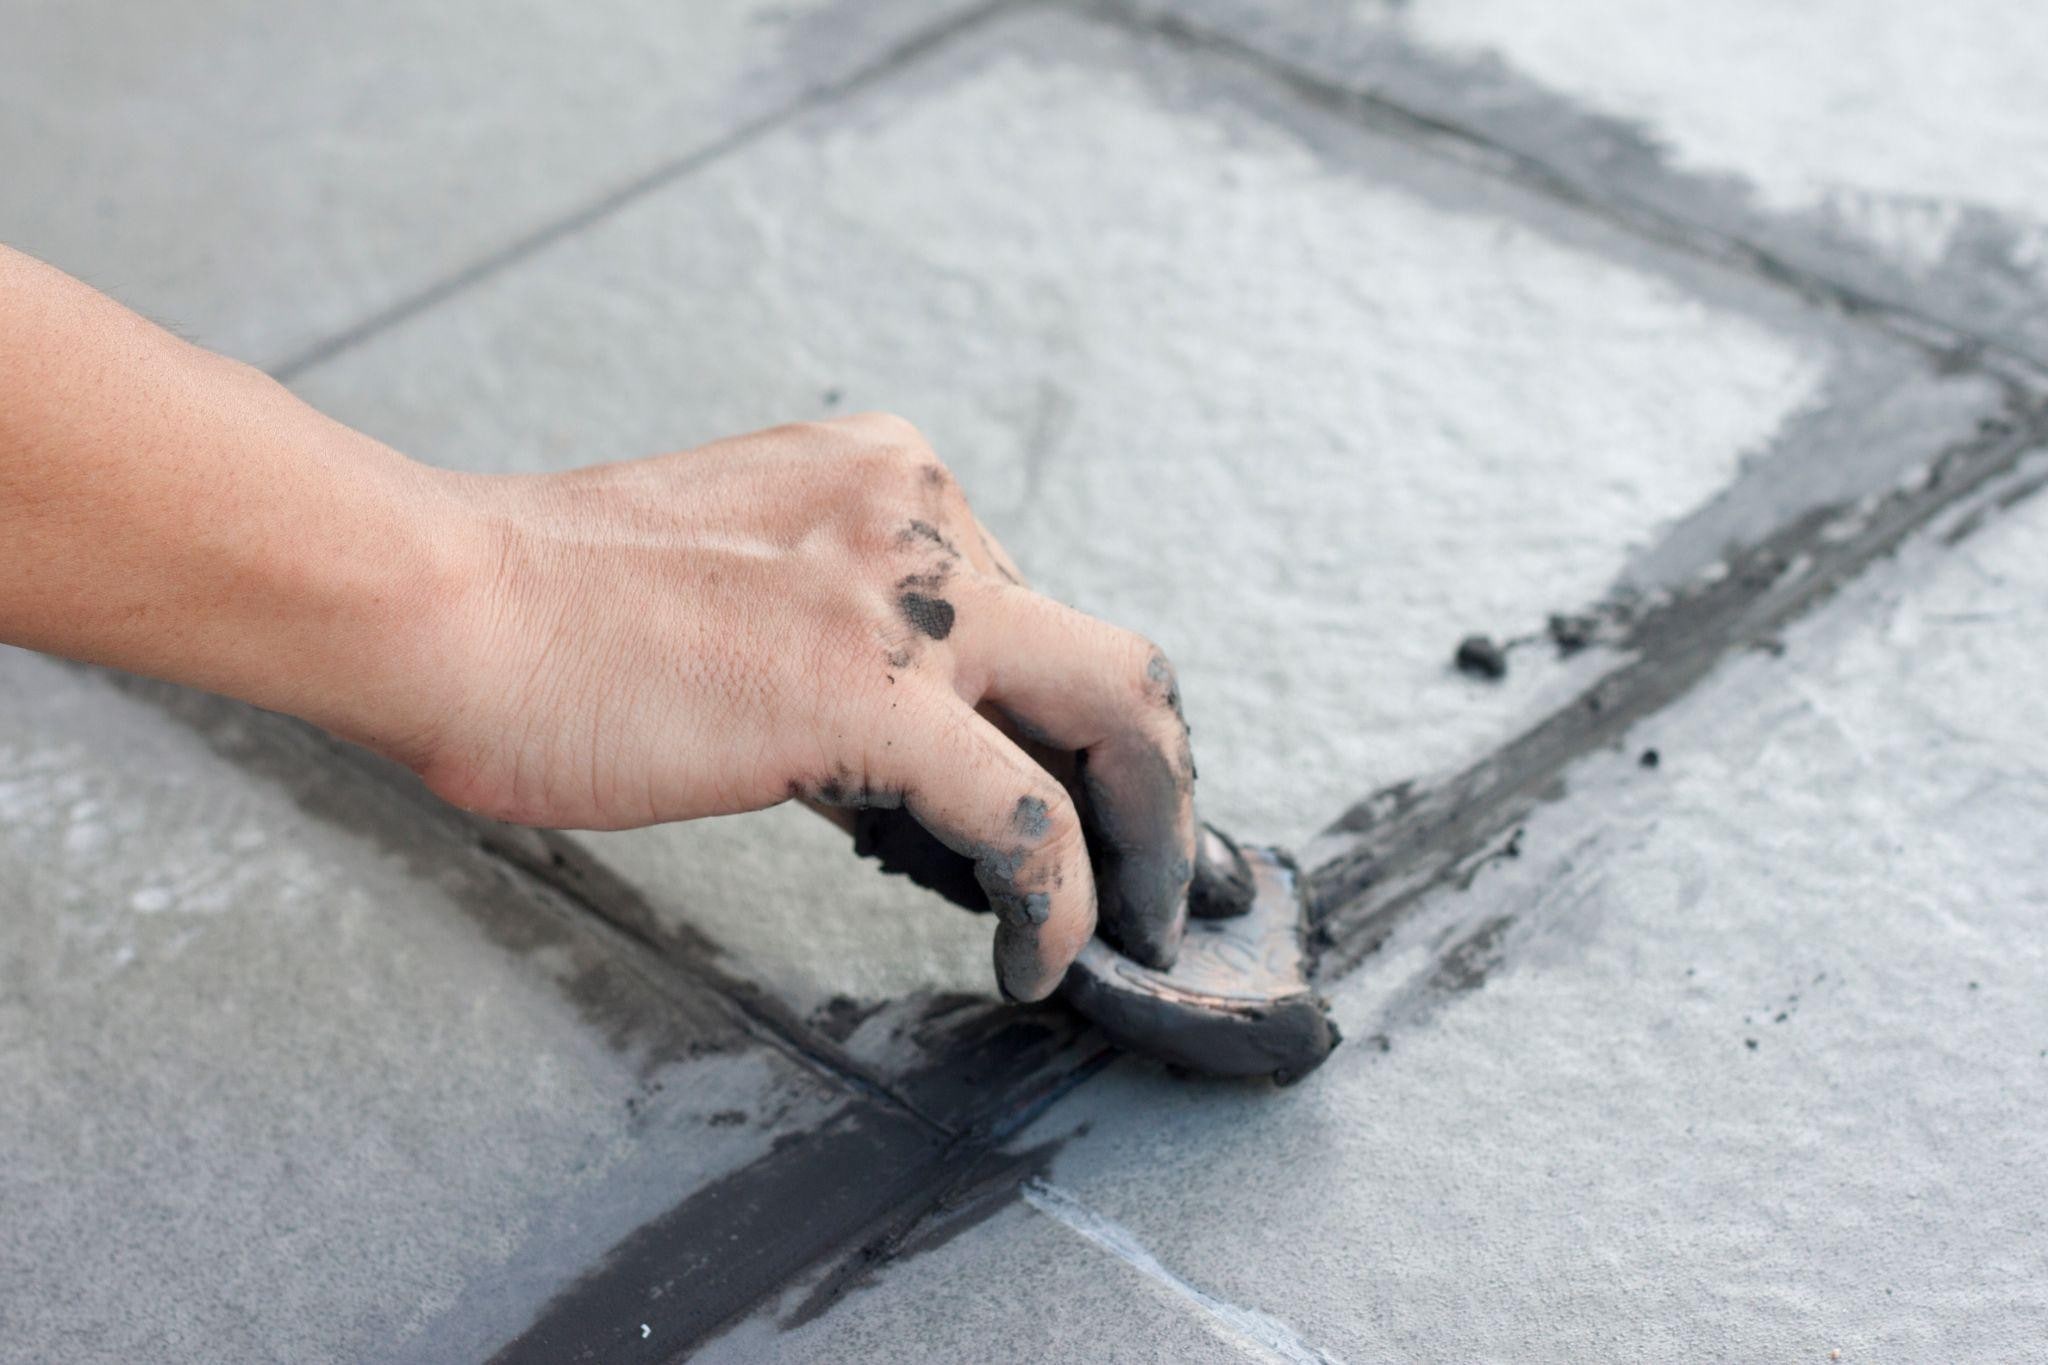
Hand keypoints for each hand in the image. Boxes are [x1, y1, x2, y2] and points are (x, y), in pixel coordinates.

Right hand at [414, 414, 1198, 1000]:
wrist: (445, 605)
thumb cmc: (548, 613)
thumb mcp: (737, 587)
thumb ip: (842, 648)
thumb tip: (914, 776)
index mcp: (886, 478)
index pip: (1029, 615)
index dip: (1068, 726)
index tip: (1088, 801)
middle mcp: (920, 517)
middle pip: (1112, 657)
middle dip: (1161, 782)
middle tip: (1170, 877)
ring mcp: (904, 600)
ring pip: (1115, 718)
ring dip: (1148, 842)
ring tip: (1133, 930)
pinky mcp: (869, 698)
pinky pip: (1026, 818)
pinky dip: (1059, 901)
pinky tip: (1037, 959)